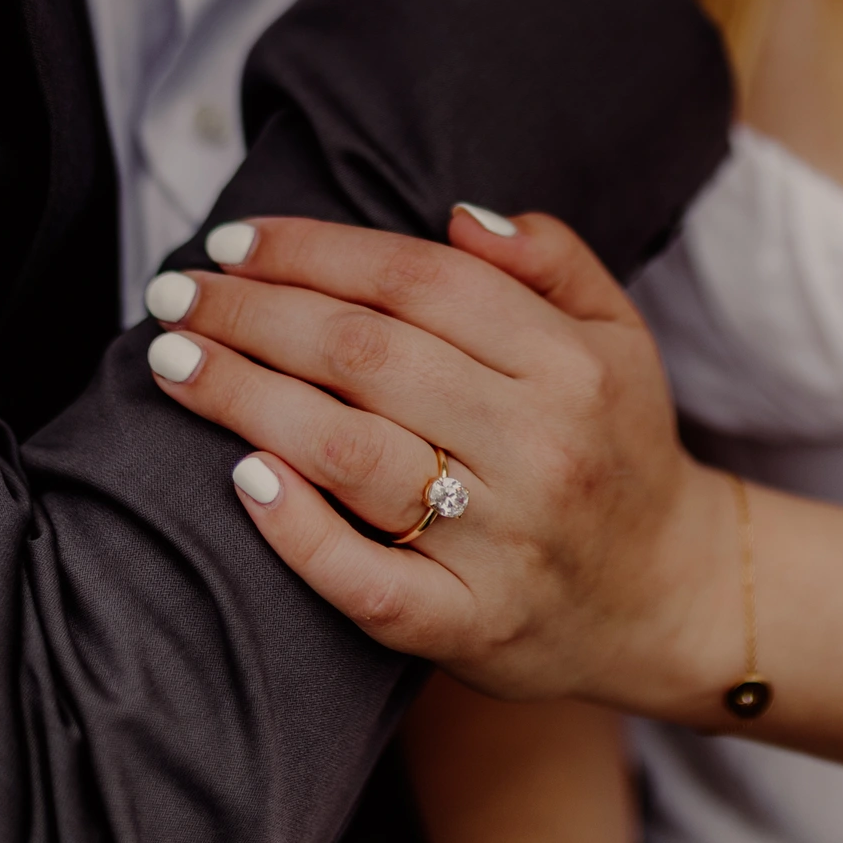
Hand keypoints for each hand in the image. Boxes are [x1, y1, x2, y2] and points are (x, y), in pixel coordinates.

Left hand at [144, 211, 732, 713]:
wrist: (670, 596)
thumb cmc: (618, 443)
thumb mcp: (617, 331)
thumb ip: (549, 260)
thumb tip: (455, 216)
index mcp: (569, 364)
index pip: (418, 281)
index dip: (315, 251)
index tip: (233, 241)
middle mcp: (538, 447)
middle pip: (368, 357)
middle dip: (254, 314)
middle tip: (173, 295)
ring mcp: (502, 543)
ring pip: (351, 454)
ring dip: (245, 399)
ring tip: (172, 361)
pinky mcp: (468, 626)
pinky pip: (365, 582)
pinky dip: (296, 530)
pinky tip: (238, 478)